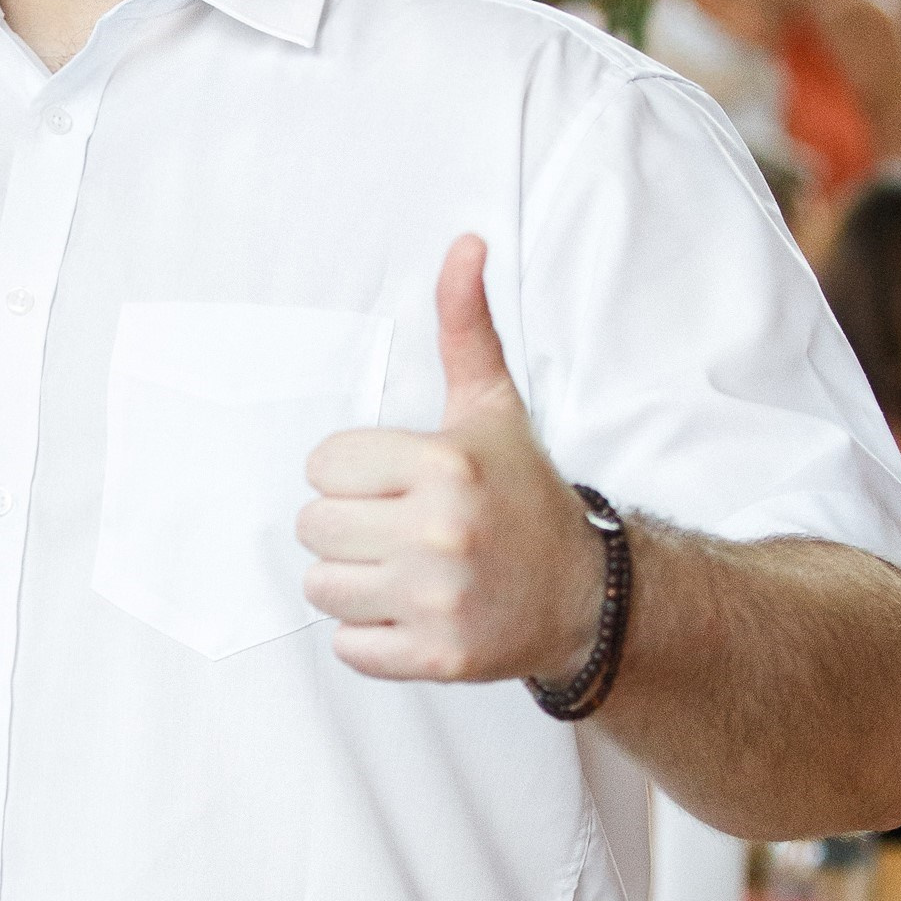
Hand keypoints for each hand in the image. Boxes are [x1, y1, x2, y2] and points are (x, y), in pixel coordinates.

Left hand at [297, 235, 606, 686]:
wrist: (587, 596)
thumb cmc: (523, 495)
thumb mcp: (494, 409)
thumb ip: (465, 328)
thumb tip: (464, 243)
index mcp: (445, 464)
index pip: (323, 464)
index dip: (351, 473)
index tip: (394, 483)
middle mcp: (441, 532)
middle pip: (313, 526)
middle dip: (347, 526)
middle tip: (396, 529)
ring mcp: (439, 600)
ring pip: (320, 586)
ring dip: (350, 581)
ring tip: (398, 570)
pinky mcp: (437, 657)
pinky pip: (347, 645)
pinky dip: (368, 635)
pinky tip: (409, 612)